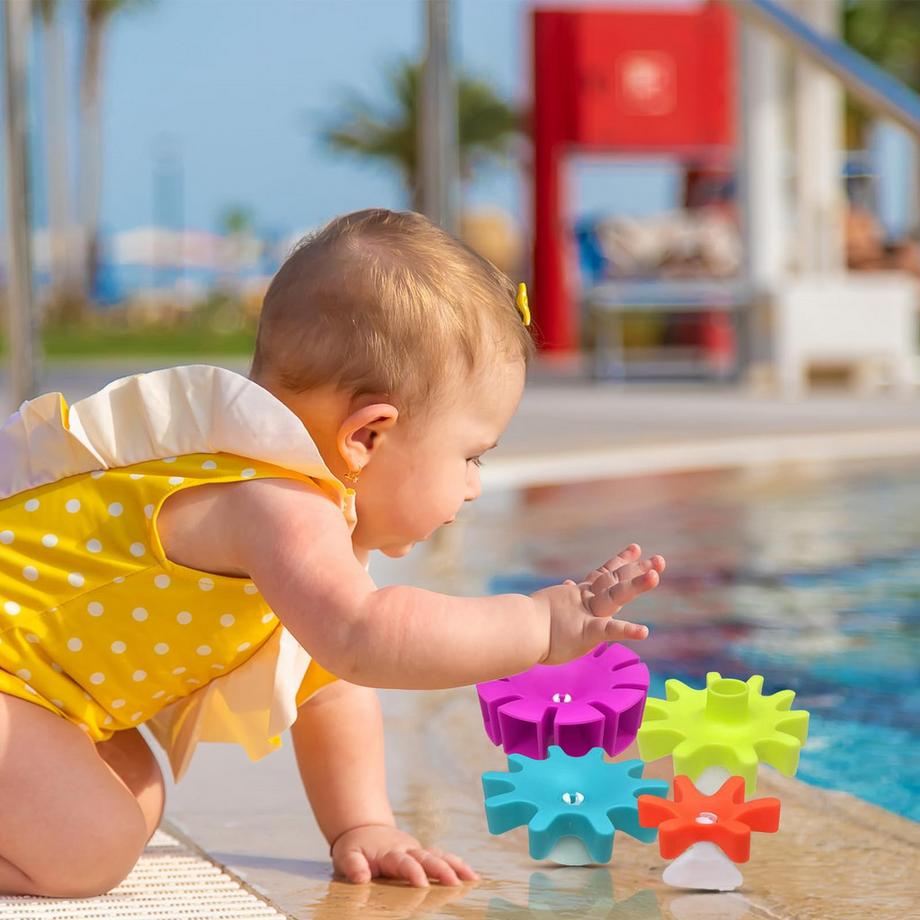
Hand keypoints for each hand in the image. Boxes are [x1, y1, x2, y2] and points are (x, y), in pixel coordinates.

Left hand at [331, 823, 478, 887]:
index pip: (404, 863)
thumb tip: (361, 879)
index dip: (413, 872)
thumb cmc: (355, 846)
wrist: (365, 828)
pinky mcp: (423, 854)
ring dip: (455, 866)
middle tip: (454, 882)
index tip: (422, 884)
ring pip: (439, 856)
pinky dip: (457, 864)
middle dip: (441, 870)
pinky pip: (442, 857)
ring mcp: (417, 851)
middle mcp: (408, 850)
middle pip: (427, 858)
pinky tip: (471, 876)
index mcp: (390, 852)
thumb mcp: (346, 855)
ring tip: (472, 878)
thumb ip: (353, 866)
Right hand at [532, 543, 664, 664]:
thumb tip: (567, 584)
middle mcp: (587, 601)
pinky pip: (609, 631)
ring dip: (636, 586)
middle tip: (659, 560)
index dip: (620, 561)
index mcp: (579, 597)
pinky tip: (644, 632)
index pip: (604, 574)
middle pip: (615, 580)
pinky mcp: (586, 632)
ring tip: (656, 576)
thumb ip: (563, 596)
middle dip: (637, 569)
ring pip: (615, 596)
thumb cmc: (528, 625)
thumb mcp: (552, 608)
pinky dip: (626, 631)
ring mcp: (587, 614)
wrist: (517, 631)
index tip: (635, 548)